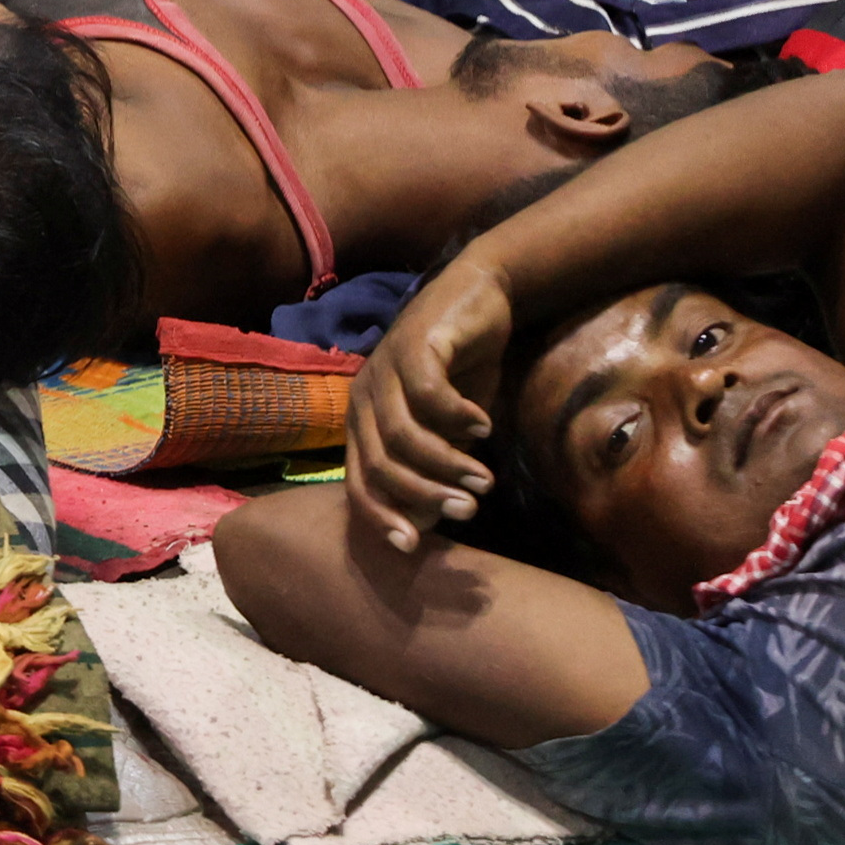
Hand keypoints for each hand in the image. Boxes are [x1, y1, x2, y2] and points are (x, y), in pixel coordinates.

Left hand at [345, 255, 519, 549]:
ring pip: (404, 435)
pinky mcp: (413, 346)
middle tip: (469, 509)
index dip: (382, 516)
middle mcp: (363, 398)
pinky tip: (485, 427)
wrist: (478, 298)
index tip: (414, 546)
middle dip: (424, 494)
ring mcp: (383, 370)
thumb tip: (429, 526)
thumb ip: (434, 470)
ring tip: (485, 479)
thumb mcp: (448, 431)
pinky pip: (430, 395)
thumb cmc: (461, 372)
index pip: (359, 482)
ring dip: (446, 463)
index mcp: (362, 423)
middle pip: (380, 464)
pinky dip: (459, 418)